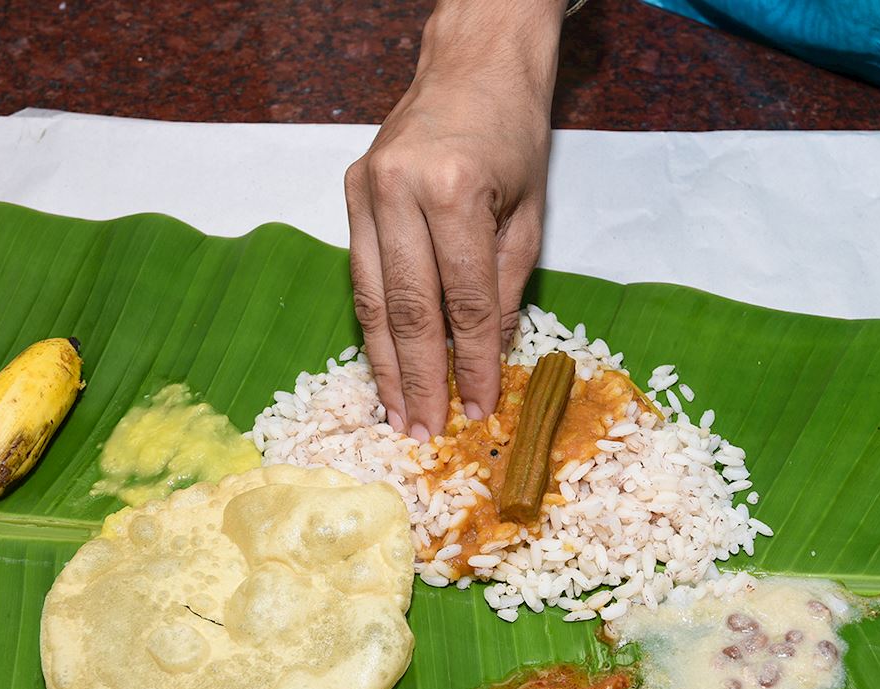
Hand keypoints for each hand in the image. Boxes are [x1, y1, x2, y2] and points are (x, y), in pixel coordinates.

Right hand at [344, 0, 563, 440]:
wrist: (471, 65)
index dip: (474, 362)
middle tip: (423, 431)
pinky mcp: (350, 193)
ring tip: (394, 413)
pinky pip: (360, 274)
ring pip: (372, 298)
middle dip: (420, 377)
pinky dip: (372, 324)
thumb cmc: (512, 134)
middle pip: (410, 308)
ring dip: (384, 363)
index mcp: (454, 191)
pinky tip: (381, 362)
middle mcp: (399, 191)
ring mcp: (365, 191)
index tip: (480, 407)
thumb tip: (488, 355)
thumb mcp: (530, 212)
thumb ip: (507, 286)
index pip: (466, 300)